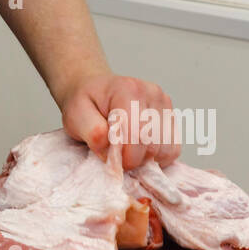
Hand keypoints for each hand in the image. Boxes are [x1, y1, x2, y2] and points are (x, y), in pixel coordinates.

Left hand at [60, 73, 179, 170]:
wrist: (95, 91)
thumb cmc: (85, 103)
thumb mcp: (75, 115)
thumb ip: (92, 132)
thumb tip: (112, 151)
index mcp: (128, 89)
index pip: (137, 135)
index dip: (124, 157)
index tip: (110, 158)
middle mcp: (152, 92)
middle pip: (153, 145)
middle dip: (134, 159)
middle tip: (116, 155)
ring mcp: (165, 103)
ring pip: (166, 149)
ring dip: (146, 159)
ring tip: (127, 148)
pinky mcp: (172, 116)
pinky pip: (173, 149)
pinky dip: (157, 156)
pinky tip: (139, 148)